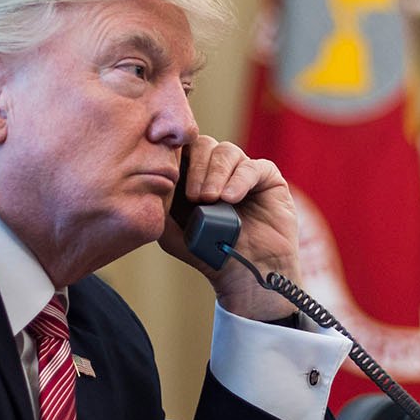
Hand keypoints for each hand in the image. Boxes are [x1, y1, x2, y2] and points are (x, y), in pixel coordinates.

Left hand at [157, 135, 300, 320]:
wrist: (246, 275)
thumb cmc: (208, 254)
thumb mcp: (171, 232)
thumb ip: (159, 205)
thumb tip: (152, 177)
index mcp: (192, 175)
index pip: (181, 148)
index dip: (174, 154)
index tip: (167, 173)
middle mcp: (218, 168)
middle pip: (203, 145)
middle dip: (196, 167)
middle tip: (193, 196)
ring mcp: (243, 170)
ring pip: (226, 151)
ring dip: (215, 173)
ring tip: (211, 199)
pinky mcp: (267, 177)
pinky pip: (253, 166)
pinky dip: (239, 179)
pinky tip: (230, 198)